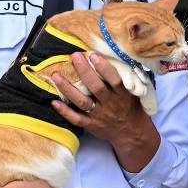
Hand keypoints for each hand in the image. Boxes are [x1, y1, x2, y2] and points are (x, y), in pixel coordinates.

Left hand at [51, 53, 159, 172]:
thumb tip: (114, 57)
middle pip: (96, 87)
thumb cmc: (131, 107)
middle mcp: (110, 104)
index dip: (104, 67)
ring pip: (82, 102)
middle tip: (74, 57)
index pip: (114, 79)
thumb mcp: (133, 93)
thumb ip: (124, 78)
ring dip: (68, 89)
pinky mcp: (91, 125)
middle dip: (84, 71)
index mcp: (122, 94)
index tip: (93, 55)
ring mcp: (99, 115)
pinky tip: (54, 102)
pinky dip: (65, 111)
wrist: (131, 132)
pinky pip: (76, 119)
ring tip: (56, 76)